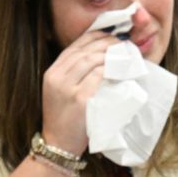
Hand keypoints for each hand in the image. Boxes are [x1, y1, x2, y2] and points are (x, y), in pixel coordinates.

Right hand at [41, 31, 118, 155]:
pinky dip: (111, 69)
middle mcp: (56, 77)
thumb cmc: (67, 117)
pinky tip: (121, 68)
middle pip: (85, 51)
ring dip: (111, 54)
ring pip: (91, 60)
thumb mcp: (63, 90)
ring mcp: (67, 88)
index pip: (75, 46)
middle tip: (123, 41)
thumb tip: (102, 52)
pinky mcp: (80, 99)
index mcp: (52, 72)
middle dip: (106, 42)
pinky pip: (98, 76)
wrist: (59, 144)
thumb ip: (76, 72)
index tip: (112, 32)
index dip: (95, 35)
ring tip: (125, 52)